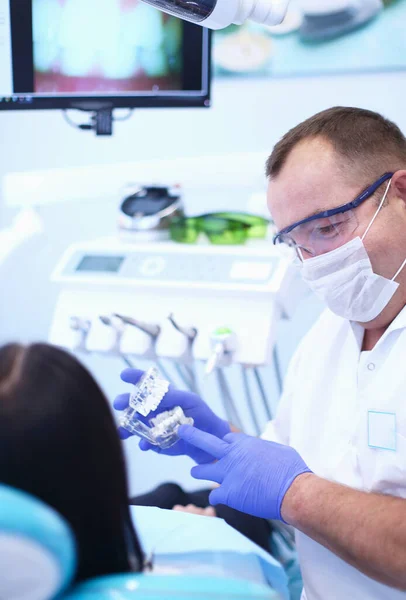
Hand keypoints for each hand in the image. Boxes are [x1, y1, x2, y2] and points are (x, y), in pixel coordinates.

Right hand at [114, 368, 229, 463]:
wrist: (208, 439)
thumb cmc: (200, 413)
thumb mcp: (189, 400)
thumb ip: (173, 396)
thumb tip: (156, 395)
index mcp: (161, 395)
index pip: (145, 383)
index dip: (134, 377)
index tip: (124, 375)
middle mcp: (152, 409)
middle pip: (133, 404)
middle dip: (124, 402)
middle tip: (118, 403)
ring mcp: (151, 426)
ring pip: (133, 425)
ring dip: (126, 427)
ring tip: (122, 431)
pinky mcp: (155, 443)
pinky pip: (146, 443)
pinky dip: (144, 443)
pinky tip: (145, 444)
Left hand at [178, 425, 311, 521]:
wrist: (293, 491)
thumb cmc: (292, 470)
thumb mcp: (279, 450)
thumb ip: (264, 448)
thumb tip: (263, 450)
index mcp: (245, 443)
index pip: (226, 438)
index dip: (225, 443)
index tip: (225, 447)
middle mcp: (233, 456)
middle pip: (205, 442)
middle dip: (192, 435)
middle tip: (182, 430)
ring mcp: (228, 474)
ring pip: (202, 470)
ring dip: (198, 471)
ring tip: (194, 471)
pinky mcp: (229, 493)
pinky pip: (213, 495)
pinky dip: (215, 497)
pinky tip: (216, 499)